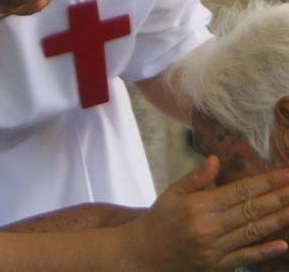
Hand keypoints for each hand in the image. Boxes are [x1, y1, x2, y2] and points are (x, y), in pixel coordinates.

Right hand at [126, 156, 288, 271]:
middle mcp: (210, 228)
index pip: (239, 191)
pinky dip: (265, 251)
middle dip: (278, 198)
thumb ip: (196, 178)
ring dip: (278, 220)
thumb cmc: (160, 219)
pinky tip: (284, 244)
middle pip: (251, 210)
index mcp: (198, 206)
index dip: (264, 182)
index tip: (284, 173)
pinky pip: (245, 257)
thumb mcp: (172, 193)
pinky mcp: (217, 266)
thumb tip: (216, 159)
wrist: (146, 252)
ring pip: (254, 232)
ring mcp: (215, 249)